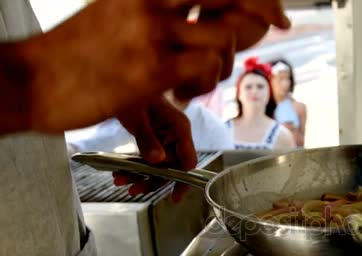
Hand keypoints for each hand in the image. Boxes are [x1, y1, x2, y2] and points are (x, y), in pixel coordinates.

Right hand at [9, 0, 289, 133]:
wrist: (34, 79)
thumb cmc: (78, 51)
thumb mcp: (120, 11)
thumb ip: (165, 10)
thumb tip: (211, 16)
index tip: (276, 7)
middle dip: (264, 9)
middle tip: (279, 24)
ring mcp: (153, 32)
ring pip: (225, 38)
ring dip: (223, 64)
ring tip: (198, 80)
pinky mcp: (152, 69)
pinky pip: (206, 71)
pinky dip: (205, 84)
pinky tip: (183, 93)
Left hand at [113, 96, 196, 201]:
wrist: (120, 78)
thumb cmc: (131, 89)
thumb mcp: (136, 116)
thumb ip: (147, 139)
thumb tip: (158, 161)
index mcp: (180, 127)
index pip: (188, 160)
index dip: (183, 180)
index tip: (175, 197)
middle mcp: (176, 134)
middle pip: (171, 167)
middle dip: (151, 180)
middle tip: (133, 190)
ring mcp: (166, 137)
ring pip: (158, 165)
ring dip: (140, 176)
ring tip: (120, 181)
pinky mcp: (155, 138)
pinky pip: (149, 158)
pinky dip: (135, 167)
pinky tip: (119, 173)